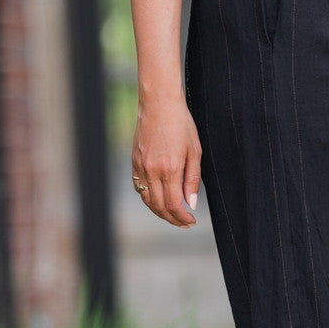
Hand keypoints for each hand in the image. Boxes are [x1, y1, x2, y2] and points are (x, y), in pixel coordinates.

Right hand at [131, 96, 201, 227]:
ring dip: (160, 212)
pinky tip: (159, 200)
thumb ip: (192, 180)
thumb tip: (191, 204)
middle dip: (172, 219)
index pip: (173, 204)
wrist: (159, 104)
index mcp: (169, 169)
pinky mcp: (134, 161)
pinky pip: (140, 188)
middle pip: (159, 206)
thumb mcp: (194, 151)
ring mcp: (140, 166)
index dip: (182, 217)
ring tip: (173, 216)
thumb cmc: (181, 124)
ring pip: (147, 199)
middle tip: (184, 223)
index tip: (190, 221)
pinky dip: (149, 198)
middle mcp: (152, 170)